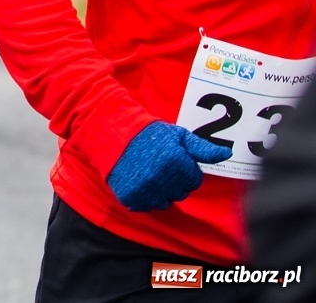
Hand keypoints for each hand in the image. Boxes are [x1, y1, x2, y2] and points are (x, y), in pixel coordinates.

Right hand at [107, 121, 232, 211]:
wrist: (113, 134)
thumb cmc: (150, 135)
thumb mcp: (178, 136)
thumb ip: (203, 149)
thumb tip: (227, 154)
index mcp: (176, 161)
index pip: (195, 181)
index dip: (186, 170)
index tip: (173, 159)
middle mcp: (161, 178)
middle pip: (181, 193)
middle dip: (174, 181)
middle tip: (159, 165)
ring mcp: (145, 189)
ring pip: (166, 202)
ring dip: (161, 190)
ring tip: (149, 172)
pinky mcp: (131, 197)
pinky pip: (148, 206)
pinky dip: (146, 196)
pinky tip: (139, 181)